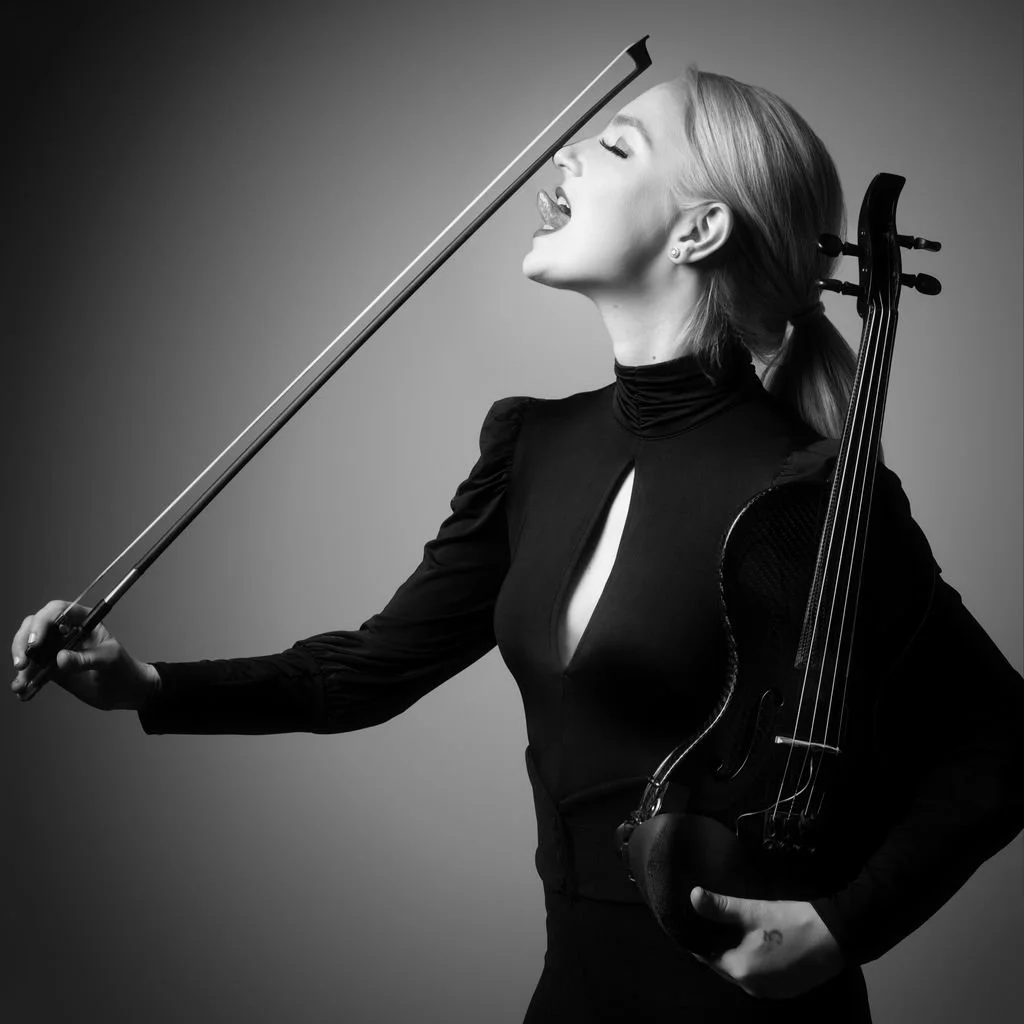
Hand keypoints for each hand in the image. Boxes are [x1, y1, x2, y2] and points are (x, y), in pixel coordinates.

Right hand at [11, 600, 160, 711]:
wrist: (126, 691)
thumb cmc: (123, 668)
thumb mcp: (109, 660)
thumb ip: (86, 659)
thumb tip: (60, 658)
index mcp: (83, 621)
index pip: (57, 611)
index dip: (42, 622)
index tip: (36, 642)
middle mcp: (66, 632)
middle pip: (35, 627)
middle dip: (23, 642)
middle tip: (22, 663)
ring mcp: (57, 650)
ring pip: (29, 649)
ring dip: (21, 665)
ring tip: (21, 684)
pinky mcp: (52, 669)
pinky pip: (33, 671)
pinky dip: (25, 680)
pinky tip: (22, 691)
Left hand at [689, 886, 844, 998]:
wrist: (836, 937)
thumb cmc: (790, 922)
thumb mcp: (752, 911)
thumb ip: (720, 907)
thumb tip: (693, 896)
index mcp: (740, 970)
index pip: (707, 956)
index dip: (701, 938)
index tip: (697, 921)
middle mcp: (752, 988)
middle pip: (724, 965)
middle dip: (718, 945)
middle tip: (714, 921)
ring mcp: (771, 992)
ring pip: (743, 971)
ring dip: (737, 954)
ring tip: (734, 929)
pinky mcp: (786, 990)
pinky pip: (760, 976)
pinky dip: (754, 962)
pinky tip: (757, 943)